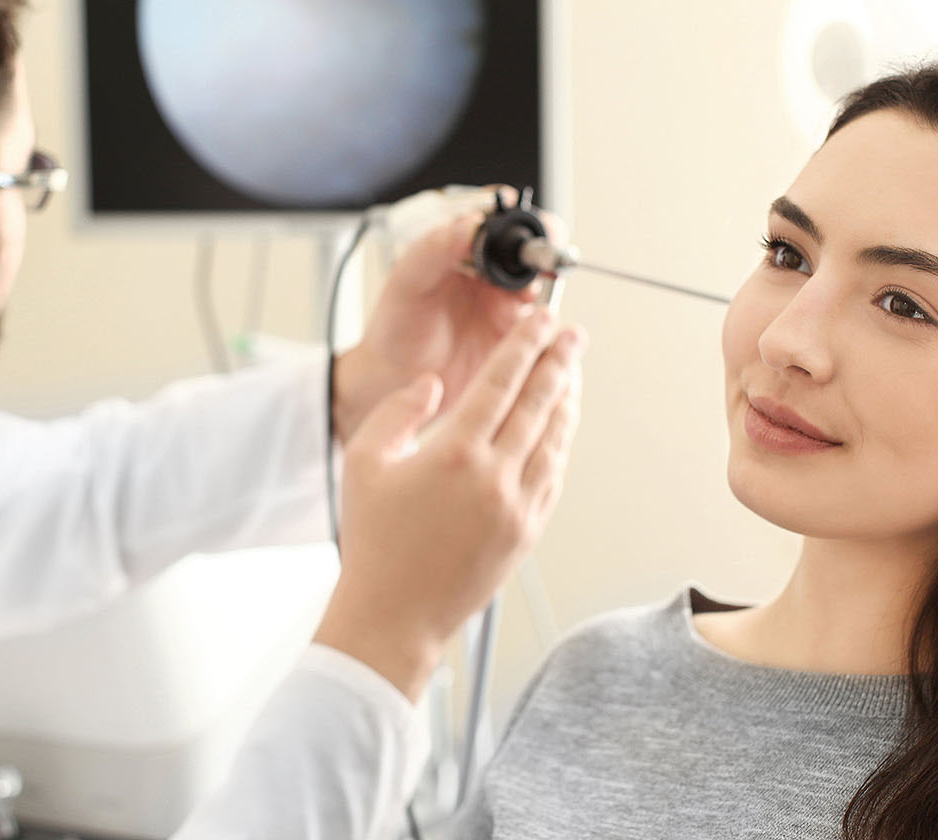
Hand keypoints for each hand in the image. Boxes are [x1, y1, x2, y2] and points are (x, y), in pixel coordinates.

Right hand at [314, 308, 584, 700]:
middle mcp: (493, 478)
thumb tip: (436, 384)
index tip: (540, 321)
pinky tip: (560, 427)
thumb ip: (399, 410)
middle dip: (559, 362)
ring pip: (555, 440)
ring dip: (567, 400)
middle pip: (539, 404)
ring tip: (572, 372)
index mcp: (453, 454)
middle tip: (572, 334)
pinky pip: (553, 476)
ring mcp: (517, 508)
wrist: (393, 617)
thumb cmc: (373, 542)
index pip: (501, 382)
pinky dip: (561, 443)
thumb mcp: (364, 462)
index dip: (524, 345)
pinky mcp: (527, 533)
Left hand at [331, 202, 564, 442]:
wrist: (394, 379)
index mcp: (465, 249)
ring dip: (541, 289)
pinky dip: (547, 325)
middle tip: (535, 260)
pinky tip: (530, 330)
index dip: (519, 217)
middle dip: (541, 251)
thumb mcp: (407, 282)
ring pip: (543, 287)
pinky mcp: (517, 339)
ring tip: (522, 299)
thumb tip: (470, 222)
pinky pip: (544, 327)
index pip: (503, 219)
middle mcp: (491, 274)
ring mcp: (507, 305)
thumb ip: (435, 249)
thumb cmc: (396, 328)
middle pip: (533, 250)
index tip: (519, 222)